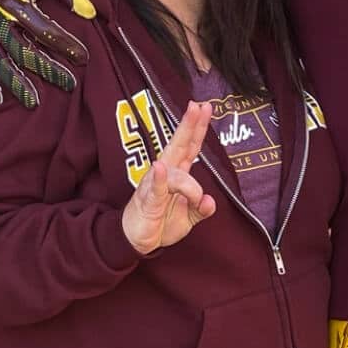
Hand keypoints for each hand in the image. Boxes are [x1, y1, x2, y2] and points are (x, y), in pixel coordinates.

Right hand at [0, 0, 96, 108]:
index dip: (65, 45)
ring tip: (33, 102)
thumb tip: (90, 13)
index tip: (83, 58)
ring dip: (16, 83)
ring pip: (0, 63)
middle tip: (69, 85)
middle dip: (48, 70)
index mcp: (18, 5)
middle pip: (25, 51)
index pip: (45, 30)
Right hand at [122, 101, 217, 254]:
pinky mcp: (146, 199)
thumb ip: (202, 209)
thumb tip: (210, 201)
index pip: (190, 146)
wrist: (136, 240)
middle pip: (178, 145)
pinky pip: (155, 186)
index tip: (205, 107)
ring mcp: (154, 184)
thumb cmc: (160, 222)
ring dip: (189, 184)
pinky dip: (159, 178)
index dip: (198, 128)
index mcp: (178, 174)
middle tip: (197, 107)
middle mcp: (166, 173)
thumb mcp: (188, 218)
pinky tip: (160, 168)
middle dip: (188, 126)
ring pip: (174, 172)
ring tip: (196, 199)